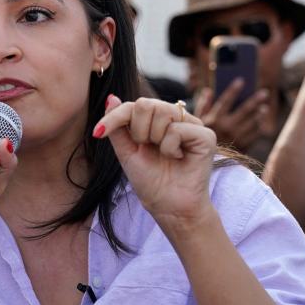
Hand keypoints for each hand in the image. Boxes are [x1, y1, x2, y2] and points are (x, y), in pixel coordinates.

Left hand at [93, 96, 215, 230]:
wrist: (168, 206)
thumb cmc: (150, 180)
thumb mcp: (126, 151)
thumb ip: (118, 125)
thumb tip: (111, 98)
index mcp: (156, 119)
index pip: (132, 105)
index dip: (114, 117)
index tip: (98, 132)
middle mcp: (175, 117)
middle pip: (145, 104)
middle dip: (138, 132)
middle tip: (148, 149)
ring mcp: (192, 124)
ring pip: (161, 112)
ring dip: (155, 139)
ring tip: (164, 155)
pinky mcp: (206, 136)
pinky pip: (176, 129)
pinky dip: (170, 147)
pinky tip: (178, 158)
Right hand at [194, 82, 268, 150]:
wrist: (205, 162)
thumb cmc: (199, 138)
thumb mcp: (197, 122)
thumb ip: (203, 105)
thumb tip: (208, 90)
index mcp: (214, 119)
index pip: (226, 100)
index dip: (233, 89)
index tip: (241, 80)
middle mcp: (227, 127)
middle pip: (244, 110)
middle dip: (255, 100)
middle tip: (264, 92)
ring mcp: (237, 137)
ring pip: (253, 122)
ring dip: (259, 114)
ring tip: (264, 108)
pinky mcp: (244, 146)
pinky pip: (255, 134)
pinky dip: (258, 127)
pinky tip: (260, 122)